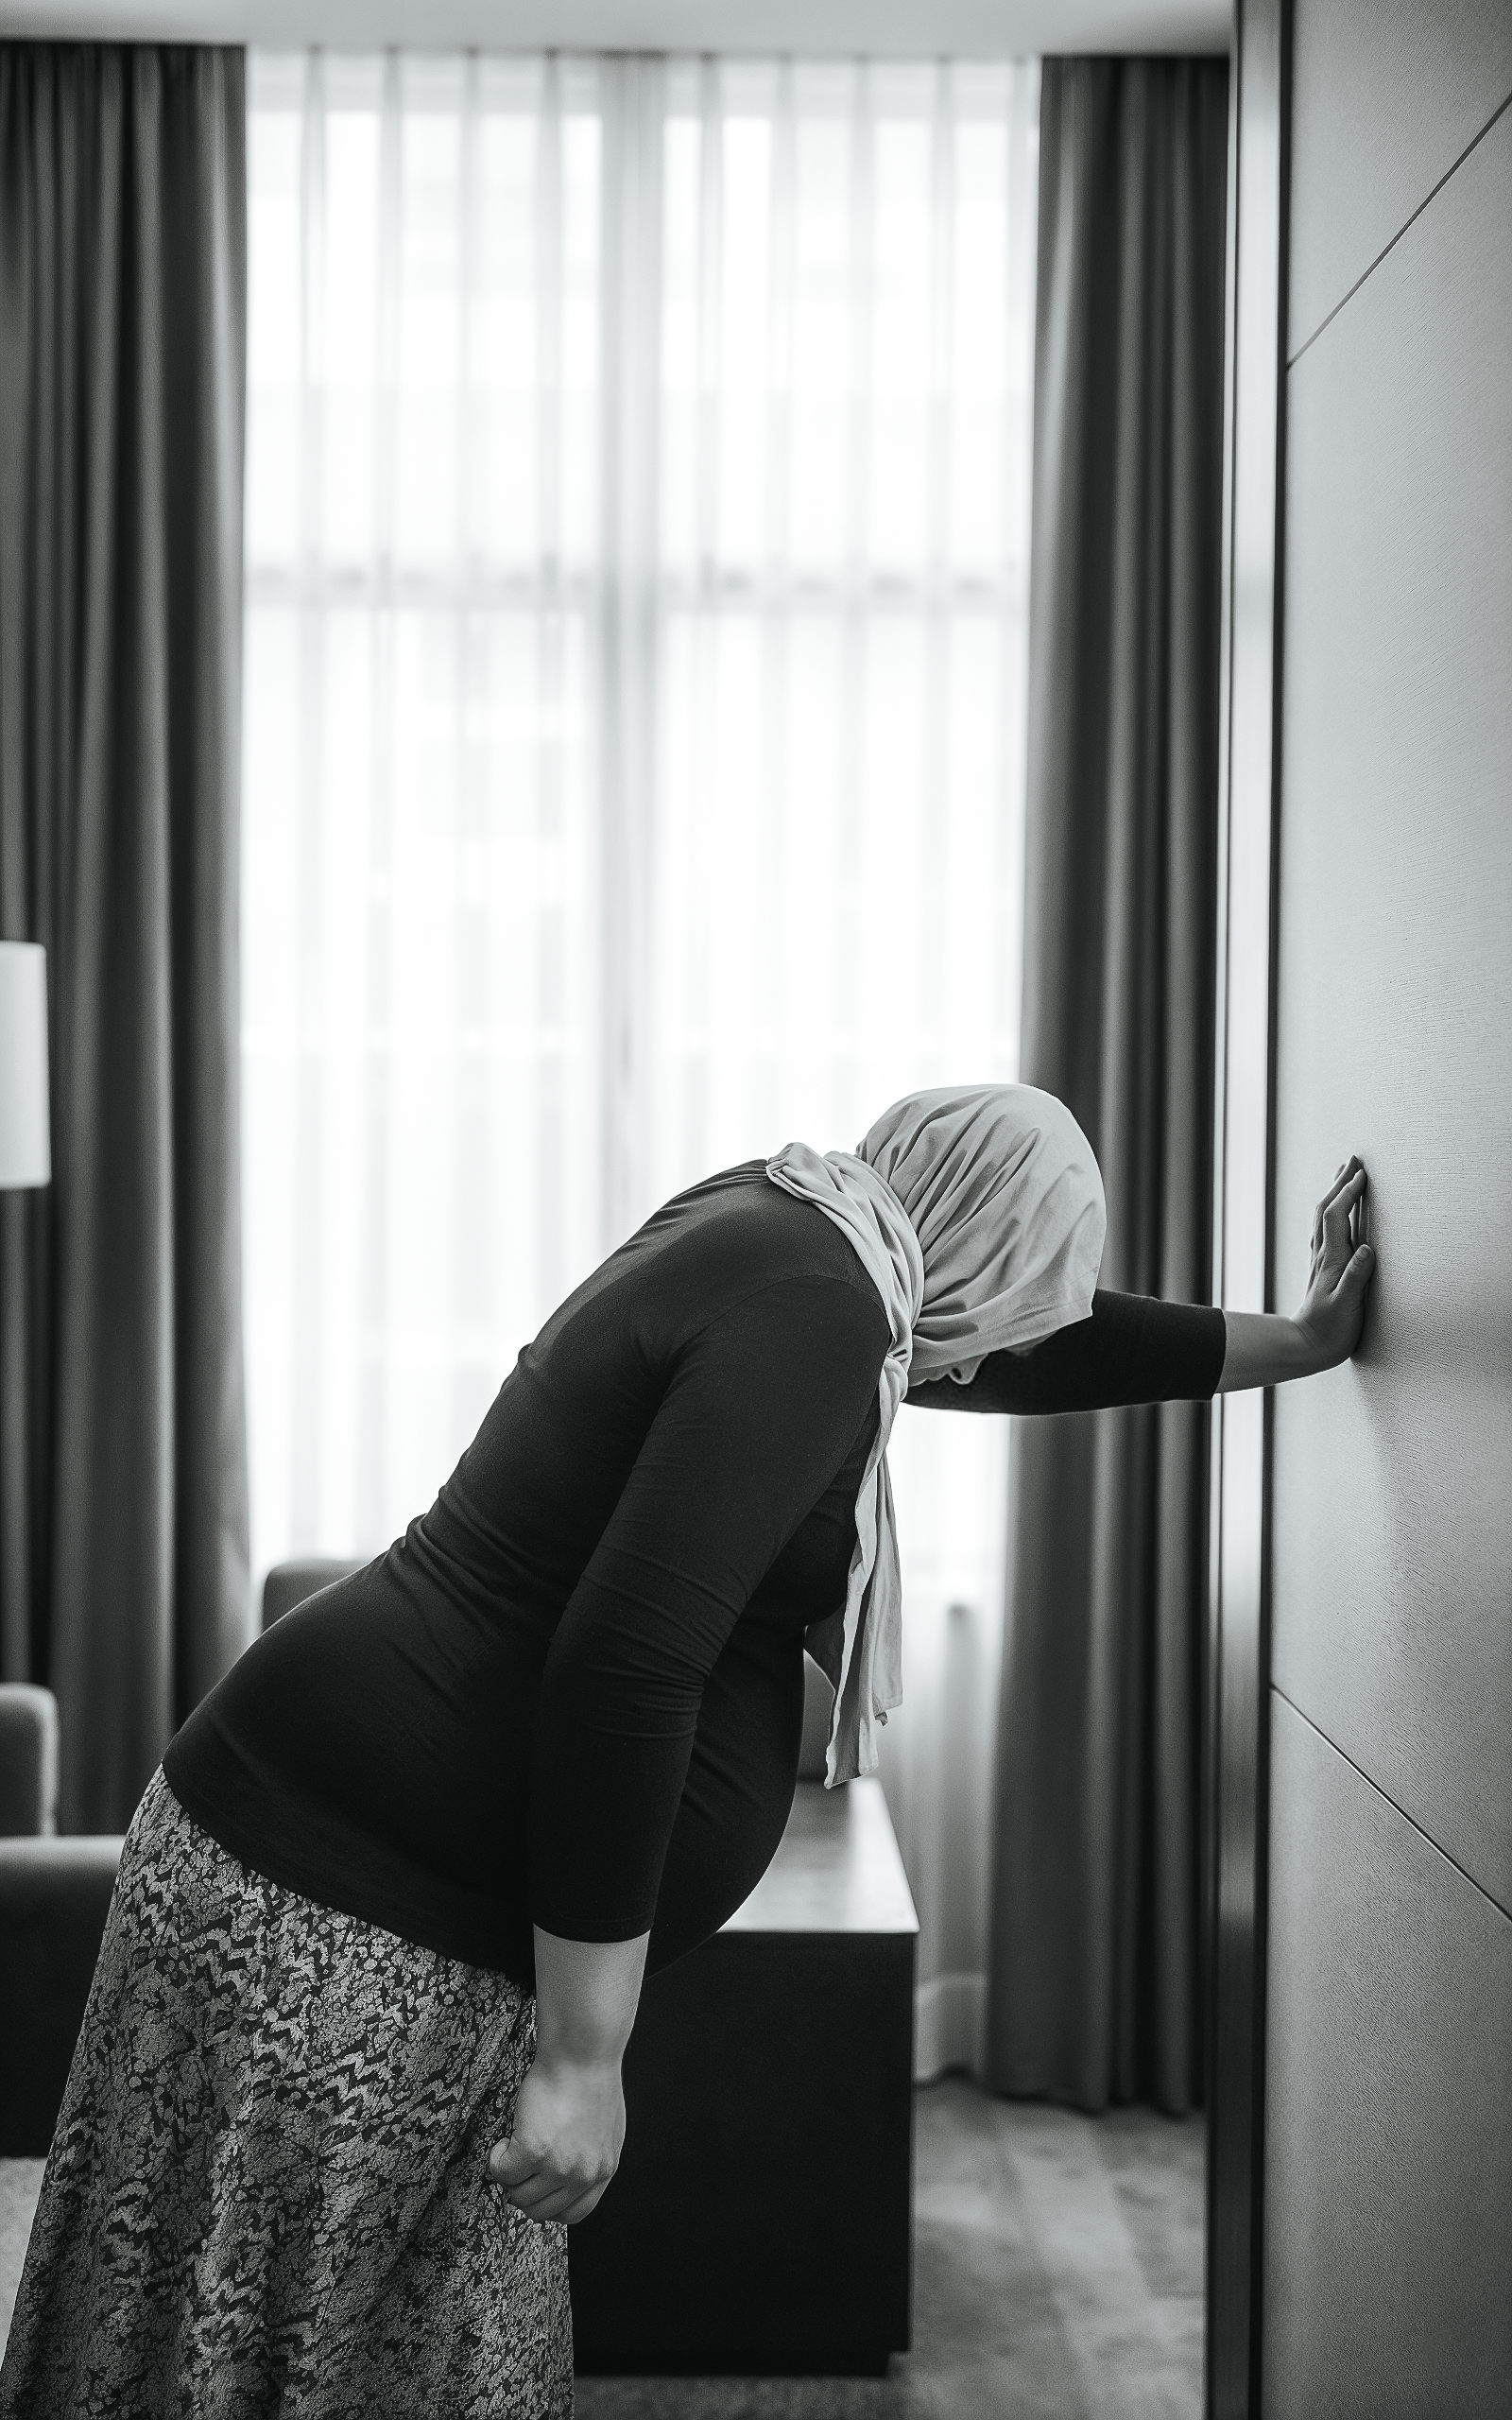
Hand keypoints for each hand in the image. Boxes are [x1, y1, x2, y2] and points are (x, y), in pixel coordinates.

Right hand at [488, 2050, 624, 2225]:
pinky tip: (505, 2138)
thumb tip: (569, 2173)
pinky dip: (497, 2158)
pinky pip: (502, 2172)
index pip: (574, 2214)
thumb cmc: (590, 2078)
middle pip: (541, 2210)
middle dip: (524, 2189)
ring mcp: (559, 2166)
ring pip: (519, 2195)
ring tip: (513, 2145)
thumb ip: (589, 2156)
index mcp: (603, 2170)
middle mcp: (583, 2174)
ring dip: (510, 2174)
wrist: (582, 2052)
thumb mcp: (603, 2129)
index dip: (549, 2204)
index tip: (536, 2187)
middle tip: (519, 2162)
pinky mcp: (534, 2151)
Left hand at [1294, 1156, 1375, 1367]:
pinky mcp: (1322, 1269)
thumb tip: (1367, 1249)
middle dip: (1339, 1183)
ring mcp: (1321, 1261)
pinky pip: (1325, 1231)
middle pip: (1326, 1209)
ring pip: (1323, 1218)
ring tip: (1344, 1176)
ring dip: (1333, 1193)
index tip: (1362, 1174)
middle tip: (1353, 1160)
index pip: (1336, 1216)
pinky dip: (1332, 1213)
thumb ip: (1357, 1278)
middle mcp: (1323, 1255)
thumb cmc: (1330, 1331)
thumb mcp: (1347, 1306)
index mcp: (1331, 1260)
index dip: (1348, 1193)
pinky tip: (1335, 1213)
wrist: (1306, 1347)